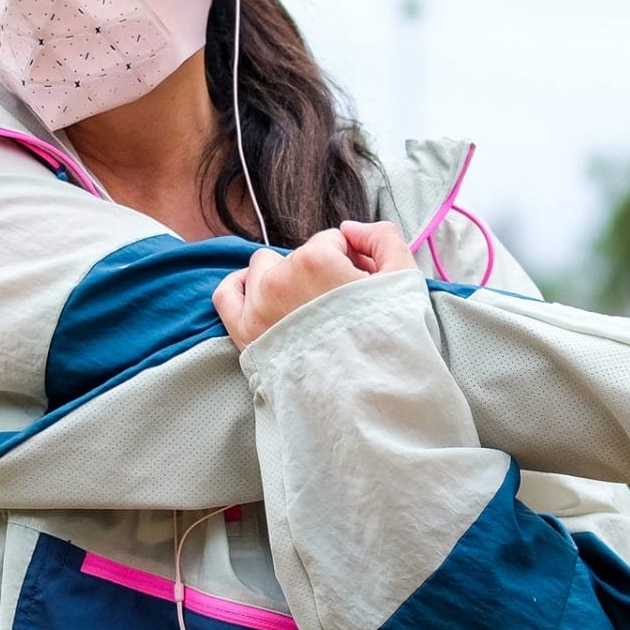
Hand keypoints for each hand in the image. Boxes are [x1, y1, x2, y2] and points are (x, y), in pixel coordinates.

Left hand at [213, 220, 416, 350]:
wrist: (365, 399)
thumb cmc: (386, 340)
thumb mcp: (403, 280)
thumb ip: (382, 238)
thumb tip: (350, 229)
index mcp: (316, 260)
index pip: (333, 242)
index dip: (351, 261)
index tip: (361, 288)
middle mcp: (280, 279)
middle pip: (300, 256)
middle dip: (319, 271)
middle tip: (339, 304)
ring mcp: (257, 306)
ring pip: (264, 268)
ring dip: (283, 278)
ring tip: (306, 306)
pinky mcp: (244, 333)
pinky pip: (226, 294)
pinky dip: (239, 288)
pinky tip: (257, 293)